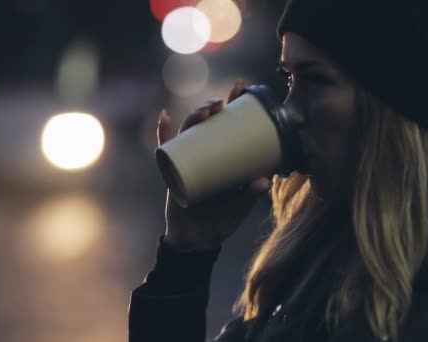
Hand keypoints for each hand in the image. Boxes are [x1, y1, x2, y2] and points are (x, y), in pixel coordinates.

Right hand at [156, 80, 272, 251]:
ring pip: (188, 132)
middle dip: (213, 106)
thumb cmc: (221, 221)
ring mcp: (187, 160)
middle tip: (223, 100)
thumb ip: (250, 195)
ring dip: (194, 117)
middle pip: (207, 123)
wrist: (197, 240)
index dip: (234, 106)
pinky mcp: (172, 170)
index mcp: (223, 158)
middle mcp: (205, 154)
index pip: (229, 126)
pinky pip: (166, 149)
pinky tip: (163, 116)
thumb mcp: (239, 207)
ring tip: (205, 110)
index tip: (242, 88)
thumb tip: (264, 179)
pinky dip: (162, 133)